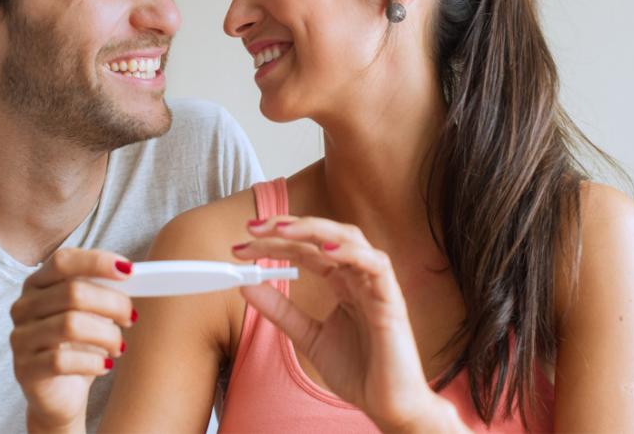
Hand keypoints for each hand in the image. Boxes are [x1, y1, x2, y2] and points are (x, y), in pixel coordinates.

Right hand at [9, 248, 137, 433]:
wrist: (60, 394)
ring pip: (70, 326)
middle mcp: (23, 306)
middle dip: (112, 303)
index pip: (63, 261)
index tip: (129, 270)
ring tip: (120, 346)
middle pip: (72, 292)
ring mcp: (20, 338)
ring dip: (106, 335)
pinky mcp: (24, 370)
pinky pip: (62, 361)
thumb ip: (102, 291)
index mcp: (38, 283)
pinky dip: (92, 362)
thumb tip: (129, 275)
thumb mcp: (91, 313)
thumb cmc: (79, 346)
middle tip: (131, 317)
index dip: (96, 262)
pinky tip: (105, 366)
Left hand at [233, 218, 463, 432]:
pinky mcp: (392, 299)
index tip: (241, 246)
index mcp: (342, 282)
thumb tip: (246, 285)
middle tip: (253, 229)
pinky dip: (351, 252)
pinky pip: (376, 265)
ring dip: (315, 229)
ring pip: (350, 239)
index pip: (306, 249)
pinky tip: (324, 249)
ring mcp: (376, 285)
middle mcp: (359, 276)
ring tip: (282, 230)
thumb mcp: (308, 337)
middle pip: (324, 235)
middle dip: (288, 227)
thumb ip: (281, 310)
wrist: (387, 405)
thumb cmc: (359, 371)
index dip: (274, 243)